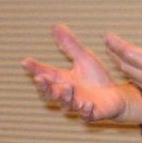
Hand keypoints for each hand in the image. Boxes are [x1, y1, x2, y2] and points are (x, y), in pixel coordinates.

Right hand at [23, 24, 141, 122]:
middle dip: (45, 87)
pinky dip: (85, 111)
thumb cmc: (97, 78)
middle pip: (50, 93)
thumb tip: (56, 26)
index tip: (25, 62)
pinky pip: (86, 116)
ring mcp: (78, 106)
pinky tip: (86, 104)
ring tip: (67, 88)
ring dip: (65, 97)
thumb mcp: (84, 58)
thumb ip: (70, 46)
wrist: (116, 95)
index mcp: (62, 81)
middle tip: (40, 78)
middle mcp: (66, 95)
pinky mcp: (92, 115)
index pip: (45, 74)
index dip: (34, 69)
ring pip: (66, 105)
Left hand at [104, 19, 141, 128]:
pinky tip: (138, 75)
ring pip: (134, 79)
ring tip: (117, 58)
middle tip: (108, 45)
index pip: (130, 55)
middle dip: (115, 55)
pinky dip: (135, 78)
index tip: (107, 36)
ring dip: (123, 67)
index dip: (116, 44)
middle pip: (127, 68)